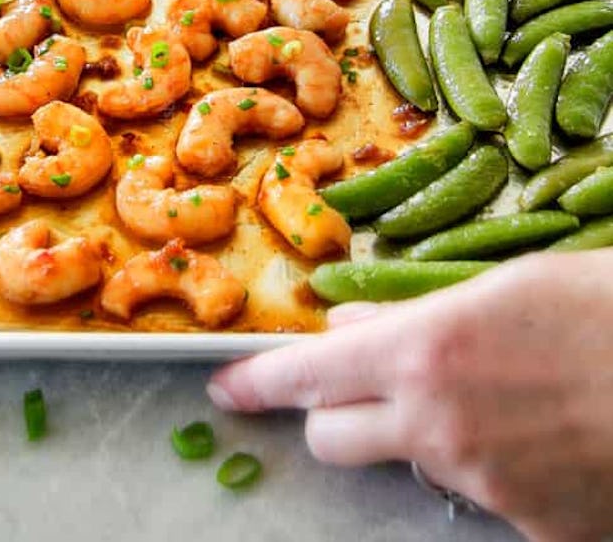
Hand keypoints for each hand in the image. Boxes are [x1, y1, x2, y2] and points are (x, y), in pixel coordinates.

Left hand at [208, 251, 612, 541]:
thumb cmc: (603, 308)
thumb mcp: (505, 285)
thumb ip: (416, 311)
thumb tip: (352, 326)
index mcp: (424, 349)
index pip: (306, 375)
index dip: (257, 382)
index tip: (228, 388)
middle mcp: (436, 423)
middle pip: (331, 437)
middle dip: (334, 411)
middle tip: (366, 387)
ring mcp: (481, 483)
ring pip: (407, 464)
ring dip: (420, 434)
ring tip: (491, 397)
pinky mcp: (530, 525)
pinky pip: (480, 497)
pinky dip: (491, 469)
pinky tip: (537, 436)